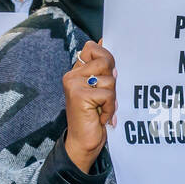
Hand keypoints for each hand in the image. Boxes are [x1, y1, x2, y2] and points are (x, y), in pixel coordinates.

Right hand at [64, 40, 116, 172]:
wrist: (83, 143)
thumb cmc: (95, 118)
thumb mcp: (103, 90)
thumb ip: (104, 69)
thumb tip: (105, 40)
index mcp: (77, 71)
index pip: (93, 48)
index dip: (106, 60)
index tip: (107, 78)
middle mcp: (72, 75)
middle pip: (105, 61)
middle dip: (113, 81)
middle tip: (105, 98)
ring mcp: (73, 84)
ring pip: (109, 79)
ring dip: (112, 99)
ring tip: (102, 110)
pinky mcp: (78, 95)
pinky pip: (107, 94)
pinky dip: (109, 108)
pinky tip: (101, 117)